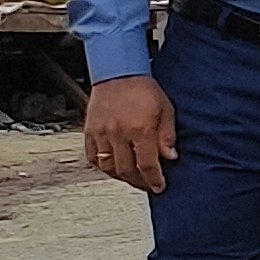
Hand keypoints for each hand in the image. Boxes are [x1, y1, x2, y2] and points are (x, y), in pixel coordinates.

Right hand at [84, 75, 176, 195]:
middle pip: (127, 170)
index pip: (147, 164)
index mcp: (140, 129)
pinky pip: (92, 157)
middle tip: (148, 185)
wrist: (118, 73)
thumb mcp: (166, 110)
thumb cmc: (143, 89)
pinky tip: (113, 168)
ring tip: (133, 178)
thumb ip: (167, 136)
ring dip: (121, 177)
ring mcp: (101, 133)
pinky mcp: (89, 131)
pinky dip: (103, 167)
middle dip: (139, 182)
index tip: (159, 187)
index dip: (154, 179)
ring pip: (108, 167)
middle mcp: (118, 133)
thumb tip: (170, 157)